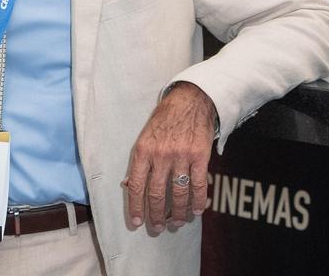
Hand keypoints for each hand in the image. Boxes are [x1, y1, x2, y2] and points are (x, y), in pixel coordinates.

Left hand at [121, 82, 215, 234]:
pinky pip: (198, 185)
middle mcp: (160, 156)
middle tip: (157, 227)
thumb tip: (129, 185)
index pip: (136, 185)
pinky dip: (198, 201)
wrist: (190, 101)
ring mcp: (181, 157)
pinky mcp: (199, 157)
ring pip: (178, 193)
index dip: (135, 206)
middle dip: (156, 215)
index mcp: (142, 151)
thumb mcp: (144, 137)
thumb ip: (139, 162)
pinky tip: (196, 211)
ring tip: (176, 223)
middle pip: (157, 194)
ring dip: (178, 213)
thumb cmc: (164, 120)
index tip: (136, 222)